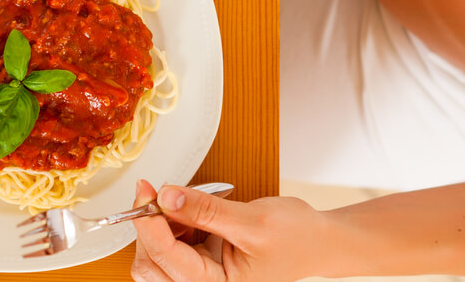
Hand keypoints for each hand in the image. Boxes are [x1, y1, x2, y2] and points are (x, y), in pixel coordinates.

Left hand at [129, 180, 332, 281]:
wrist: (318, 241)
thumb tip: (167, 195)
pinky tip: (193, 208)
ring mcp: (201, 276)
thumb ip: (206, 210)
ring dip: (162, 224)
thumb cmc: (297, 238)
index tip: (146, 191)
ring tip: (186, 201)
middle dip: (150, 227)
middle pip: (151, 264)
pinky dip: (174, 222)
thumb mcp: (252, 220)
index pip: (168, 257)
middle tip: (158, 192)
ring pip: (156, 255)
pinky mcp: (201, 261)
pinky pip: (172, 244)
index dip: (150, 223)